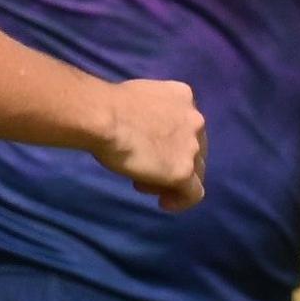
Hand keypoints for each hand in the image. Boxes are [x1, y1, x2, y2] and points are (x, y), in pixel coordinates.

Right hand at [92, 77, 207, 210]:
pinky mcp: (183, 171)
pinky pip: (193, 194)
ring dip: (171, 178)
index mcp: (183, 96)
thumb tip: (141, 126)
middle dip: (171, 160)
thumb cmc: (107, 105)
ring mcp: (192, 147)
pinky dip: (181, 201)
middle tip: (145, 167)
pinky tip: (164, 203)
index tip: (149, 147)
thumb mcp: (139, 98)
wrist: (104, 118)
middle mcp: (195, 120)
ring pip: (195, 171)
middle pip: (194, 148)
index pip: (186, 124)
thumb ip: (151, 112)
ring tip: (143, 183)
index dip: (170, 139)